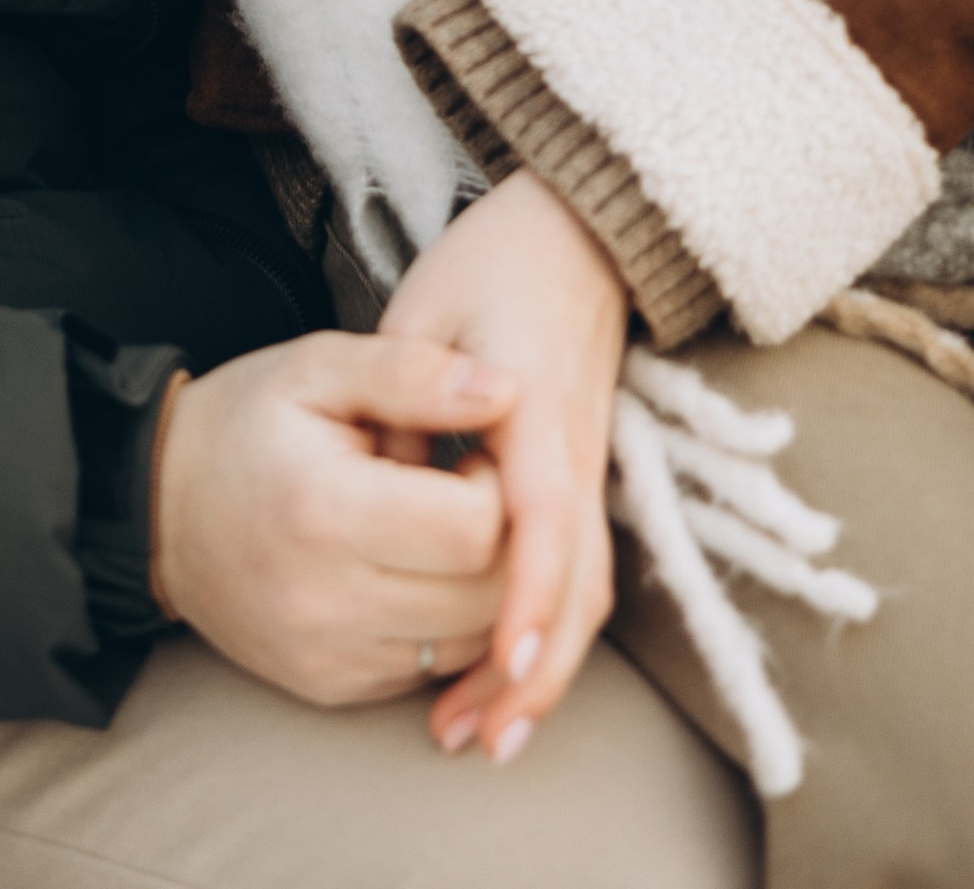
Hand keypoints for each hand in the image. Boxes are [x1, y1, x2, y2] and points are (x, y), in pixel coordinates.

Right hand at [149, 331, 512, 707]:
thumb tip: (507, 391)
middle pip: (485, 597)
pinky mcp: (331, 688)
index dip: (494, 486)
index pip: (473, 529)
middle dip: (501, 541)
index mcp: (324, 510)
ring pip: (470, 643)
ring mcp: (328, 656)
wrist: (159, 509)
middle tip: (463, 491)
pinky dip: (443, 624)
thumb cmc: (245, 423)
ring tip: (439, 529)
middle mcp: (326, 601)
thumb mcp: (317, 368)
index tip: (466, 455)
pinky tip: (411, 572)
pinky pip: (431, 670)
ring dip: (481, 589)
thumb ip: (412, 373)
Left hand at [379, 168, 626, 765]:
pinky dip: (548, 630)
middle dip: (533, 674)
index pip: (543, 518)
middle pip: (579, 585)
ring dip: (542, 669)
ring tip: (482, 734)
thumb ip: (403, 399)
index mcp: (532, 405)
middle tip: (474, 741)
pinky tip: (501, 669)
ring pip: (588, 592)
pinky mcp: (585, 479)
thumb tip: (384, 489)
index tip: (499, 665)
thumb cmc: (488, 263)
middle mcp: (576, 452)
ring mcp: (589, 469)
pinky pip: (580, 571)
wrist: (575, 233)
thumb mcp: (421, 309)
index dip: (526, 598)